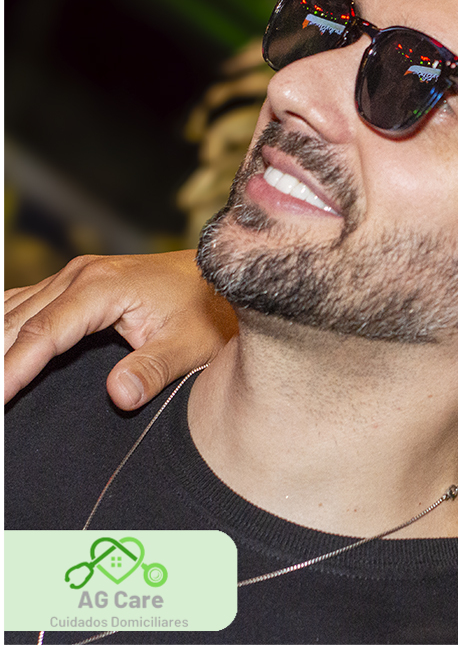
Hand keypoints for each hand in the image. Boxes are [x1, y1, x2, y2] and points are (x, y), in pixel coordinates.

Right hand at [5, 250, 237, 408]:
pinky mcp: (75, 282)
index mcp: (101, 287)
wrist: (221, 277)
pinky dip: (5, 327)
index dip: (12, 370)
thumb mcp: (190, 346)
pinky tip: (0, 352)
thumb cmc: (207, 311)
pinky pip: (24, 304)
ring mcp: (74, 276)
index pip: (41, 334)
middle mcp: (80, 275)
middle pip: (17, 323)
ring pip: (13, 311)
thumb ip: (153, 370)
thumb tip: (118, 395)